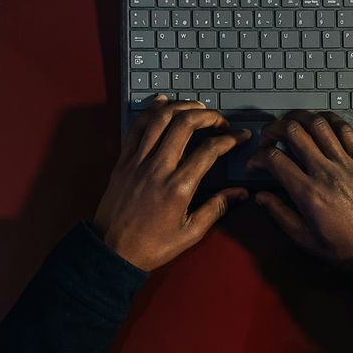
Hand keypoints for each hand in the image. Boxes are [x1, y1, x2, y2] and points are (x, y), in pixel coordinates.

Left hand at [93, 96, 251, 270]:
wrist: (110, 251)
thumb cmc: (152, 246)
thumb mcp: (190, 233)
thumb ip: (217, 208)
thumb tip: (241, 193)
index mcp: (178, 187)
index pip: (209, 150)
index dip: (229, 139)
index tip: (241, 136)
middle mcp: (158, 167)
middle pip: (184, 125)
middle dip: (208, 115)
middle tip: (220, 121)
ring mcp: (138, 160)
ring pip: (160, 119)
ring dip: (182, 106)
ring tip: (198, 108)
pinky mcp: (123, 160)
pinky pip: (136, 127)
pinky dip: (150, 110)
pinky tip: (163, 102)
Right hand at [249, 111, 352, 271]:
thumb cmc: (343, 248)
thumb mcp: (304, 238)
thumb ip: (279, 214)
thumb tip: (259, 195)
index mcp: (308, 193)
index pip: (274, 159)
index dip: (257, 157)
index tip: (255, 164)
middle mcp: (326, 172)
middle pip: (293, 132)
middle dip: (273, 129)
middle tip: (268, 138)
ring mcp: (347, 162)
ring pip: (318, 124)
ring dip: (298, 118)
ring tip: (290, 125)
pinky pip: (345, 129)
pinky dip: (328, 119)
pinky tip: (319, 123)